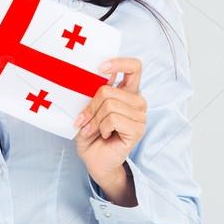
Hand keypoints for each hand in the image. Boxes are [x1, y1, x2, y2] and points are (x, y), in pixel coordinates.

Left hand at [73, 57, 146, 192]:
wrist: (95, 160)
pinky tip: (105, 135)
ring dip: (95, 120)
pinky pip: (113, 119)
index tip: (100, 68)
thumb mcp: (89, 109)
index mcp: (127, 91)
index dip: (119, 63)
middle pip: (109, 90)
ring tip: (93, 130)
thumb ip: (96, 91)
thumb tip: (101, 74)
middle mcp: (137, 101)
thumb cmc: (91, 134)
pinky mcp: (138, 129)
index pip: (134, 67)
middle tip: (84, 120)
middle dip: (91, 107)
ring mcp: (140, 116)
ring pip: (109, 105)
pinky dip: (103, 128)